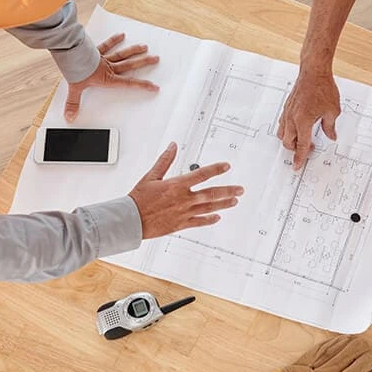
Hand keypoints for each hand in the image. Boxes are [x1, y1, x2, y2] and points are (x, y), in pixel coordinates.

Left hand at [64, 33, 158, 121]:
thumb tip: (70, 116)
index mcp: (107, 78)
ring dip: (134, 50)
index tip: (153, 86)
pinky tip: (121, 35)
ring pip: (123, 54)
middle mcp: (108, 67)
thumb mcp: (75, 89)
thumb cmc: (75, 70)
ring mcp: (104, 58)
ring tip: (144, 47)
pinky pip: (107, 45)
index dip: (142, 85)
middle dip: (144, 62)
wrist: (70, 55)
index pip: (129, 83)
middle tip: (155, 59)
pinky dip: (113, 40)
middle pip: (130, 64)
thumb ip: (73, 103)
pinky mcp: (96, 51)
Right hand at [128, 143, 243, 238]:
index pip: (202, 175)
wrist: (131, 220)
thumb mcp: (151, 176)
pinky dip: (209, 220)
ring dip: (223, 204)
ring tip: (234, 201)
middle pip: (211, 194)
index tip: (226, 166)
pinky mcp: (180, 225)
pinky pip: (199, 222)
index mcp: (177, 185)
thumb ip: (165, 161)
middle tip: (240, 189)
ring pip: (209, 208)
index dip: (216, 169)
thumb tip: (173, 146)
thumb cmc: (138, 199)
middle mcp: (183, 199)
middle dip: (228, 191)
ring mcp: (184, 213)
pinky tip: (217, 218)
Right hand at [277, 67, 340, 169]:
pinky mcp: (287, 106)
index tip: (297, 166)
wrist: (313, 71)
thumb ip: (330, 126)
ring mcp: (288, 112)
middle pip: (288, 142)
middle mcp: (292, 118)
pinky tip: (297, 126)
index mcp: (303, 122)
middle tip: (309, 149)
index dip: (300, 158)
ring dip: (290, 140)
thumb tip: (331, 136)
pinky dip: (287, 129)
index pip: (302, 146)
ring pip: (282, 133)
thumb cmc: (323, 88)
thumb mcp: (333, 111)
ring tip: (302, 138)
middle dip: (296, 149)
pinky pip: (282, 123)